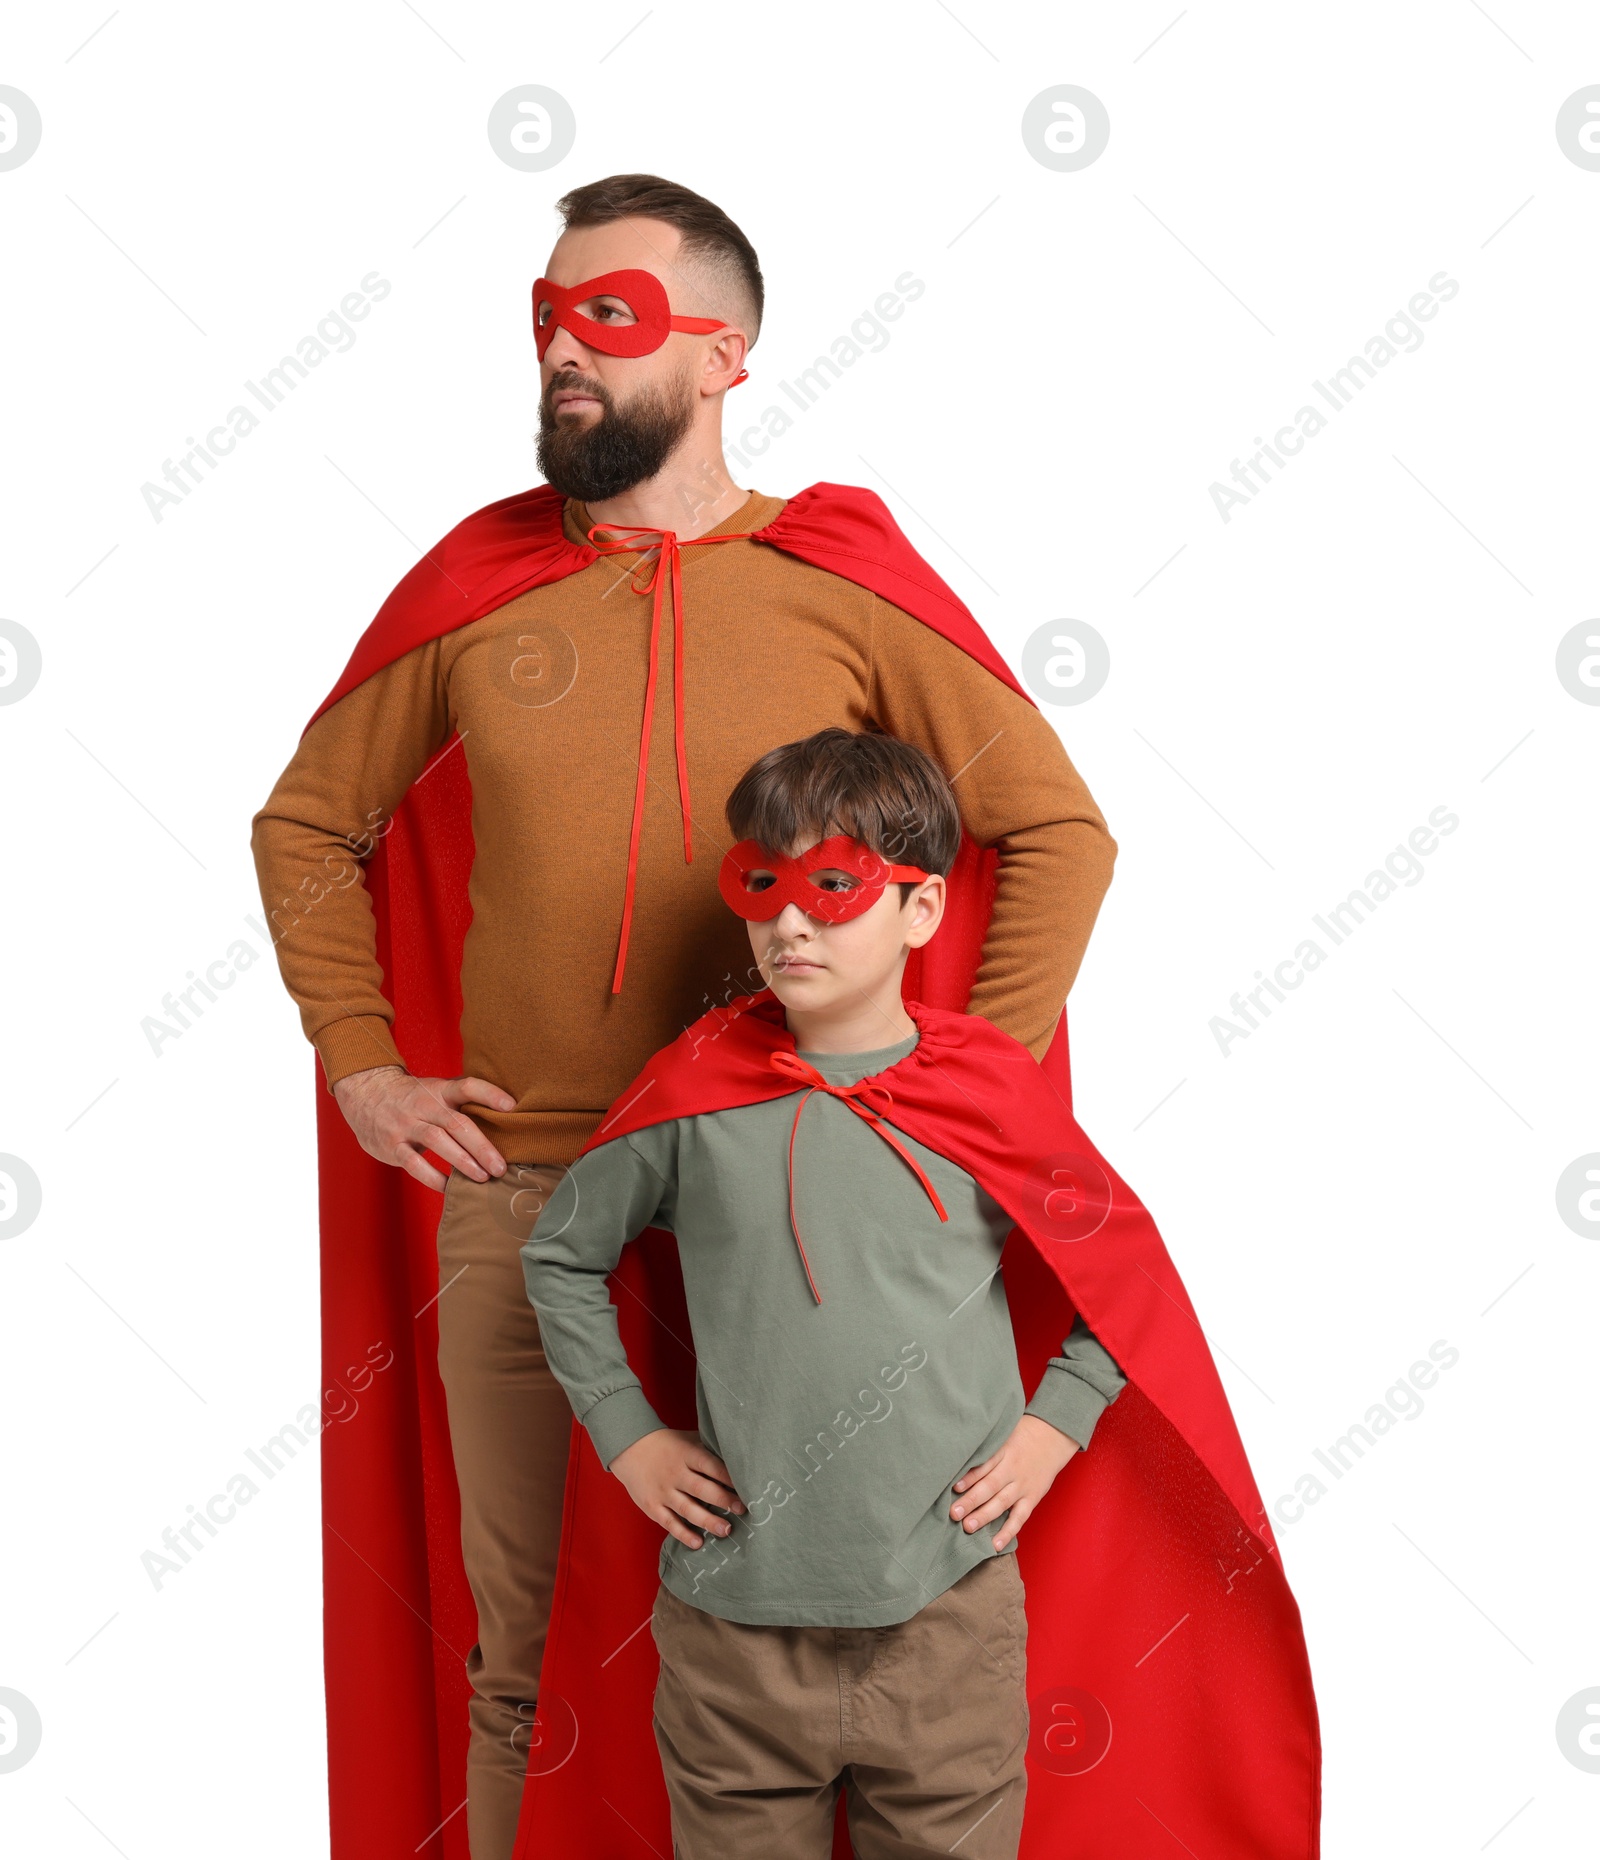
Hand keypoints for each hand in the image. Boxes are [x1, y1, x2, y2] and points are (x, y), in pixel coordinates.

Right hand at [332, 1065, 517, 1191]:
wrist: (365, 1093)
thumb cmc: (414, 1097)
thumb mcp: (436, 1090)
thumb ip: (463, 1102)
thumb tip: (507, 1119)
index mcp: (439, 1090)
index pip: (467, 1086)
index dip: (490, 1094)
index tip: (512, 1107)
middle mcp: (424, 1105)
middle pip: (457, 1122)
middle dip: (482, 1146)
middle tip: (501, 1166)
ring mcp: (406, 1125)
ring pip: (437, 1141)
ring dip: (462, 1161)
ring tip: (483, 1177)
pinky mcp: (392, 1145)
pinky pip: (413, 1163)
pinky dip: (432, 1177)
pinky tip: (449, 1188)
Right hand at [610, 1429, 746, 1549]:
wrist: (629, 1448)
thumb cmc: (667, 1444)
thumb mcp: (689, 1439)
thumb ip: (709, 1450)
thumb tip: (738, 1459)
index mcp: (687, 1454)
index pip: (712, 1466)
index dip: (729, 1477)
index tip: (748, 1487)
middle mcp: (676, 1474)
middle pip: (702, 1489)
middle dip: (724, 1500)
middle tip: (743, 1510)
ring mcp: (663, 1491)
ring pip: (688, 1509)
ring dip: (708, 1521)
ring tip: (726, 1530)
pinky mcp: (652, 1506)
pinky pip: (669, 1523)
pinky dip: (683, 1534)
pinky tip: (698, 1543)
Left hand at [950, 1414, 1080, 1551]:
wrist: (1053, 1436)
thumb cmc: (1021, 1433)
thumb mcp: (1003, 1432)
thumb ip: (985, 1447)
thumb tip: (958, 1456)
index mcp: (1003, 1451)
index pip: (984, 1466)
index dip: (968, 1477)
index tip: (953, 1487)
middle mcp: (1013, 1469)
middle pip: (990, 1486)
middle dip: (971, 1501)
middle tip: (954, 1513)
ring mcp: (1023, 1485)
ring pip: (1002, 1503)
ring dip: (985, 1516)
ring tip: (968, 1527)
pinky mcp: (1032, 1498)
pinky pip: (1020, 1517)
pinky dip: (1008, 1531)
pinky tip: (995, 1544)